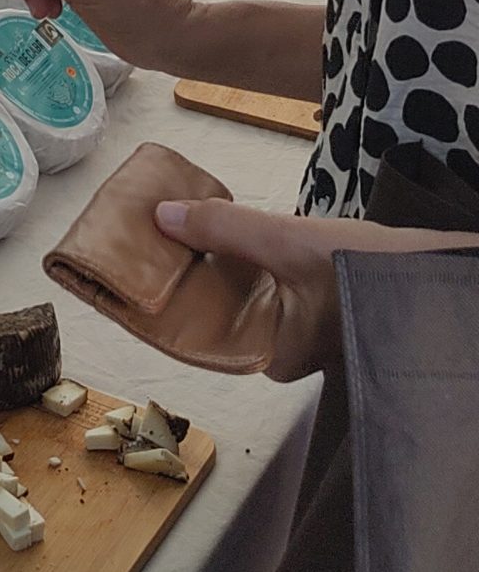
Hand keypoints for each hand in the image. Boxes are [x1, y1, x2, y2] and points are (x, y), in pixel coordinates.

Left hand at [152, 199, 469, 380]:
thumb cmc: (373, 272)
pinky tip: (225, 230)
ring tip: (176, 223)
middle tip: (150, 233)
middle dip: (185, 273)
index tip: (130, 266)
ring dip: (213, 260)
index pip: (197, 332)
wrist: (442, 274)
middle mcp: (282, 350)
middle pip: (214, 309)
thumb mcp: (290, 243)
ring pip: (238, 292)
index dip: (162, 299)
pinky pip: (262, 282)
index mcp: (270, 355)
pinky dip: (242, 257)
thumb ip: (226, 229)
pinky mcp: (314, 303)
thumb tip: (161, 216)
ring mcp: (300, 328)